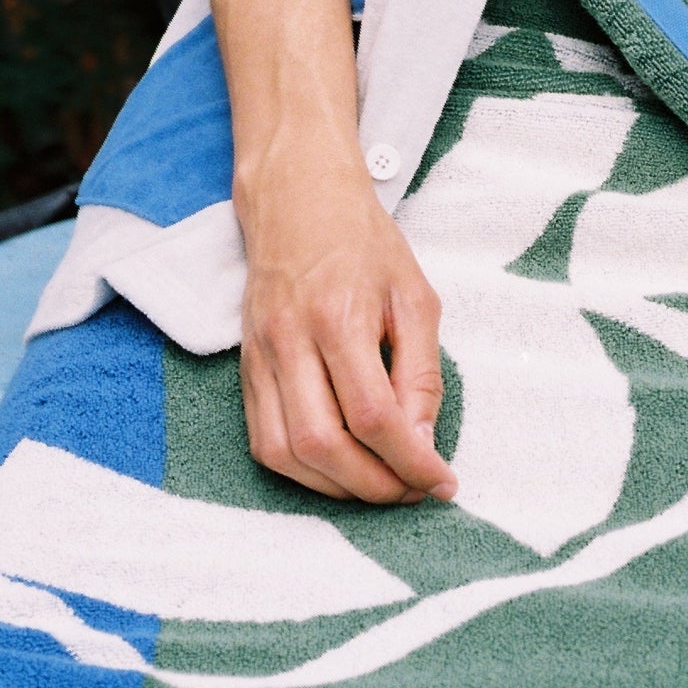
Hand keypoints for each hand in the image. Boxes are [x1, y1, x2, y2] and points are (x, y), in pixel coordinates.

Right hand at [238, 158, 457, 505]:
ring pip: (285, 453)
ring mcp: (260, 356)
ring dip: (336, 488)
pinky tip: (340, 471)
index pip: (373, 415)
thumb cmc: (363, 242)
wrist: (298, 198)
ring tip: (381, 485)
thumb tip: (422, 443)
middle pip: (323, 444)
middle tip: (413, 490)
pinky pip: (263, 441)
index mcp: (340, 316)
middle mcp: (291, 341)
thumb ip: (421, 372)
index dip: (410, 461)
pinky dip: (303, 471)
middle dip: (374, 485)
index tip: (442, 481)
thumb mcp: (414, 296)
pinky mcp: (246, 368)